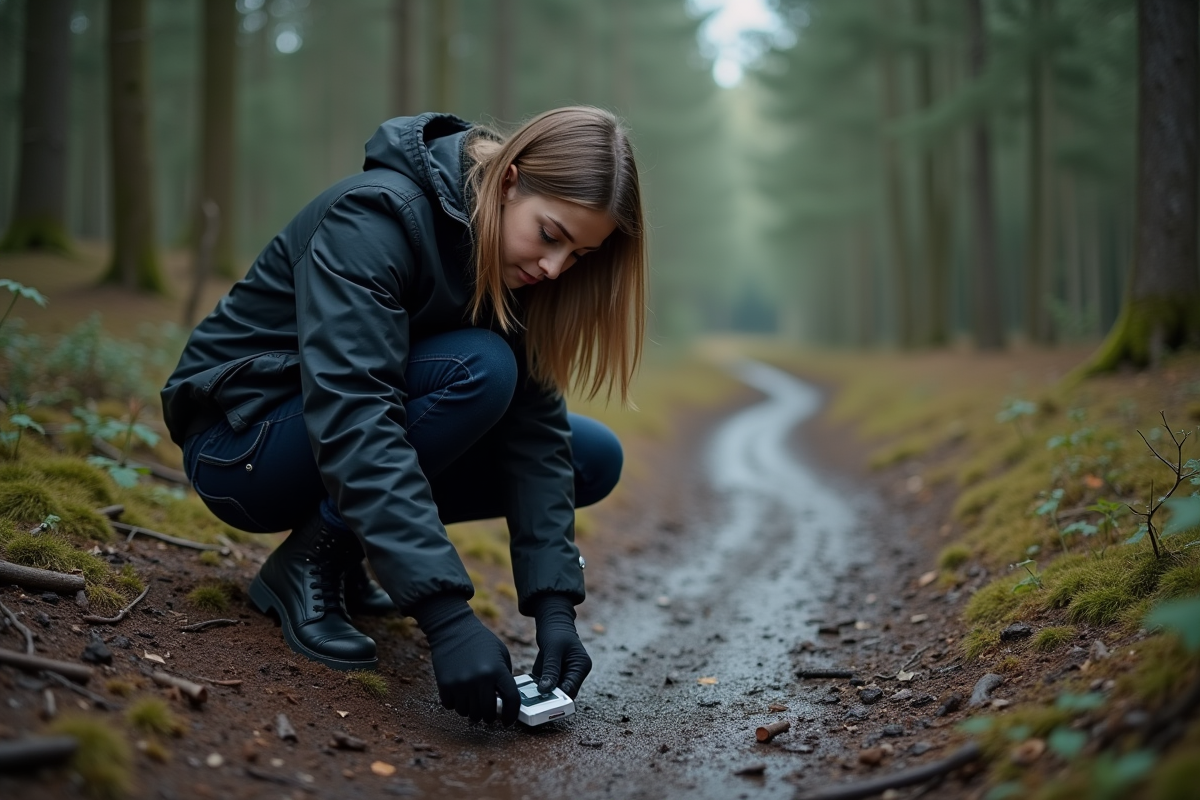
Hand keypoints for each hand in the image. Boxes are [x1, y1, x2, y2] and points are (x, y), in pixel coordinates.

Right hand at [412, 594, 518, 723]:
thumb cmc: (480, 641)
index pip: (511, 701)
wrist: (453, 629)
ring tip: (473, 700)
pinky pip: (452, 707)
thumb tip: (505, 701)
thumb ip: (505, 676)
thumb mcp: (501, 654)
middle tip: (488, 711)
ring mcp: (461, 684)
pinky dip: (457, 705)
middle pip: (488, 713)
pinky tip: (460, 694)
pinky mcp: (445, 685)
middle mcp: (480, 679)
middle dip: (489, 715)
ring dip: (472, 711)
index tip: (508, 721)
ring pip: (469, 713)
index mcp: (498, 670)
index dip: (512, 715)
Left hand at [531, 594, 591, 697]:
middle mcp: (575, 672)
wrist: (552, 621)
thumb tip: (546, 690)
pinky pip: (547, 684)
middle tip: (535, 703)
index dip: (560, 697)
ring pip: (554, 691)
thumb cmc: (556, 631)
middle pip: (564, 692)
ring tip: (530, 697)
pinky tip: (529, 688)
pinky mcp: (555, 674)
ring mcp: (565, 674)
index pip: (572, 688)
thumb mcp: (553, 650)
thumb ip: (551, 670)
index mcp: (581, 666)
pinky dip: (539, 686)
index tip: (545, 704)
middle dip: (550, 697)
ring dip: (543, 693)